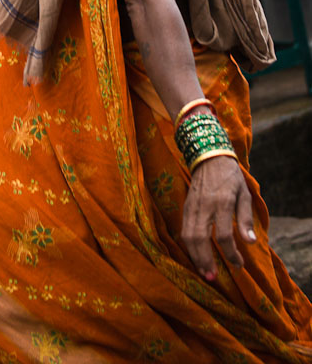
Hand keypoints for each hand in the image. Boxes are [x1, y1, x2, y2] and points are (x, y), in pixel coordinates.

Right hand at [181, 156, 255, 280]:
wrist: (209, 156)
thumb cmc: (230, 176)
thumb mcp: (244, 193)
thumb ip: (246, 218)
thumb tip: (251, 243)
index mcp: (222, 202)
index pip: (223, 235)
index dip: (231, 253)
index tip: (239, 264)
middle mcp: (204, 206)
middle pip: (201, 239)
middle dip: (206, 260)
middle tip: (213, 278)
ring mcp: (192, 206)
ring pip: (188, 236)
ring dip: (195, 256)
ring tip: (204, 271)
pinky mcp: (185, 206)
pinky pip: (184, 230)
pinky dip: (188, 246)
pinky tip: (195, 256)